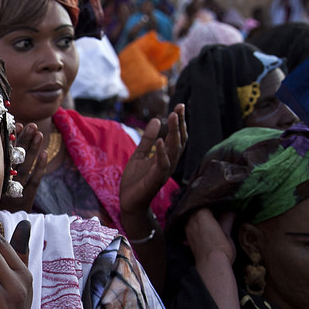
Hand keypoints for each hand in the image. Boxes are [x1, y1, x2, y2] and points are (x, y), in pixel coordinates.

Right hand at [0, 122, 45, 212]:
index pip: (0, 155)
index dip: (9, 139)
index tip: (16, 124)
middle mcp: (0, 185)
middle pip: (14, 158)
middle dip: (23, 141)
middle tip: (31, 125)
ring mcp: (14, 193)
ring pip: (25, 168)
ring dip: (32, 150)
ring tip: (39, 133)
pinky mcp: (25, 201)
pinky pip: (34, 182)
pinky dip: (39, 167)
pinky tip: (44, 153)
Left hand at [119, 103, 186, 217]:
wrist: (129, 202)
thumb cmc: (136, 180)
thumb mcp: (139, 154)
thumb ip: (148, 139)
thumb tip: (156, 119)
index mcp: (166, 157)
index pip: (176, 137)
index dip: (178, 122)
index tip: (179, 106)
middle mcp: (168, 163)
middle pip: (179, 141)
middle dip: (179, 124)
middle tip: (179, 107)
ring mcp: (163, 171)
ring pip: (174, 150)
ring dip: (174, 133)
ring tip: (172, 117)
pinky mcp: (156, 180)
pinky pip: (162, 165)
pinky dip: (162, 153)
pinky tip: (162, 140)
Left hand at [185, 209, 236, 265]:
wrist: (210, 264)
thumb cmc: (221, 247)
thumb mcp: (227, 232)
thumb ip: (227, 220)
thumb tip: (231, 212)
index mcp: (202, 213)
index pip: (206, 203)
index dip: (215, 204)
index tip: (222, 205)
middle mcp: (191, 219)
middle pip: (198, 209)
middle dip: (207, 210)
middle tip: (218, 212)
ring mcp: (187, 228)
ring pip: (193, 217)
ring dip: (201, 217)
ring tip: (212, 220)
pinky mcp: (187, 237)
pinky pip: (191, 226)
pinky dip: (197, 225)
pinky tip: (204, 228)